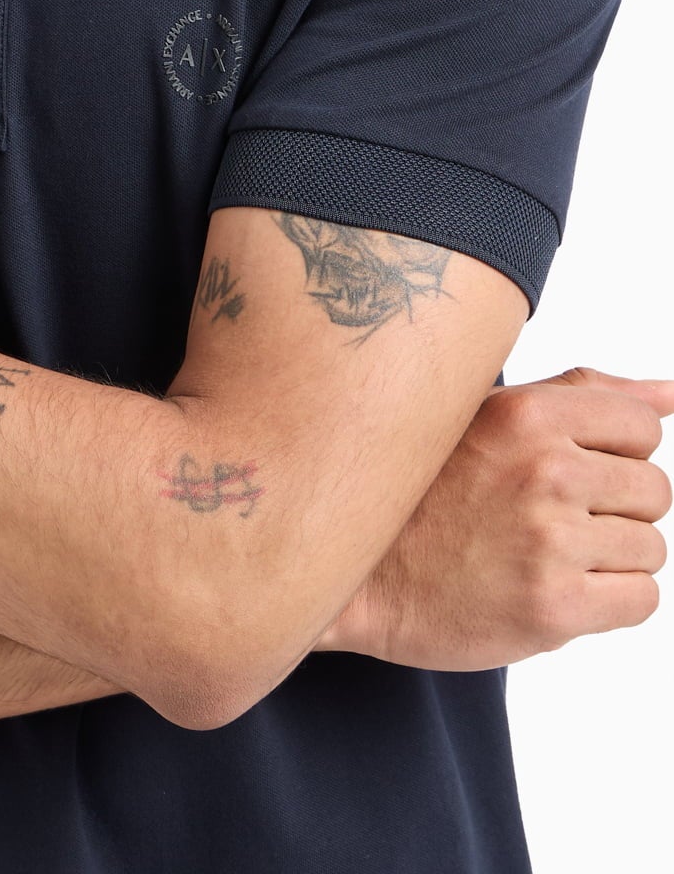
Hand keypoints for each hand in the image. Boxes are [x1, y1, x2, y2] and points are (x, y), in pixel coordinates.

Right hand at [334, 366, 671, 669]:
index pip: (642, 427)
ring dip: (612, 558)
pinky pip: (640, 600)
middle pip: (654, 491)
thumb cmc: (425, 493)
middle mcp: (544, 471)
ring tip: (551, 555)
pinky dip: (611, 600)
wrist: (360, 575)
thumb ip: (582, 397)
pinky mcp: (554, 607)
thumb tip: (671, 395)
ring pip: (650, 549)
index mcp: (528, 415)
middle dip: (618, 509)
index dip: (618, 454)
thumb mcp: (490, 418)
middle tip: (559, 520)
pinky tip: (560, 588)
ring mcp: (550, 541)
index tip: (578, 472)